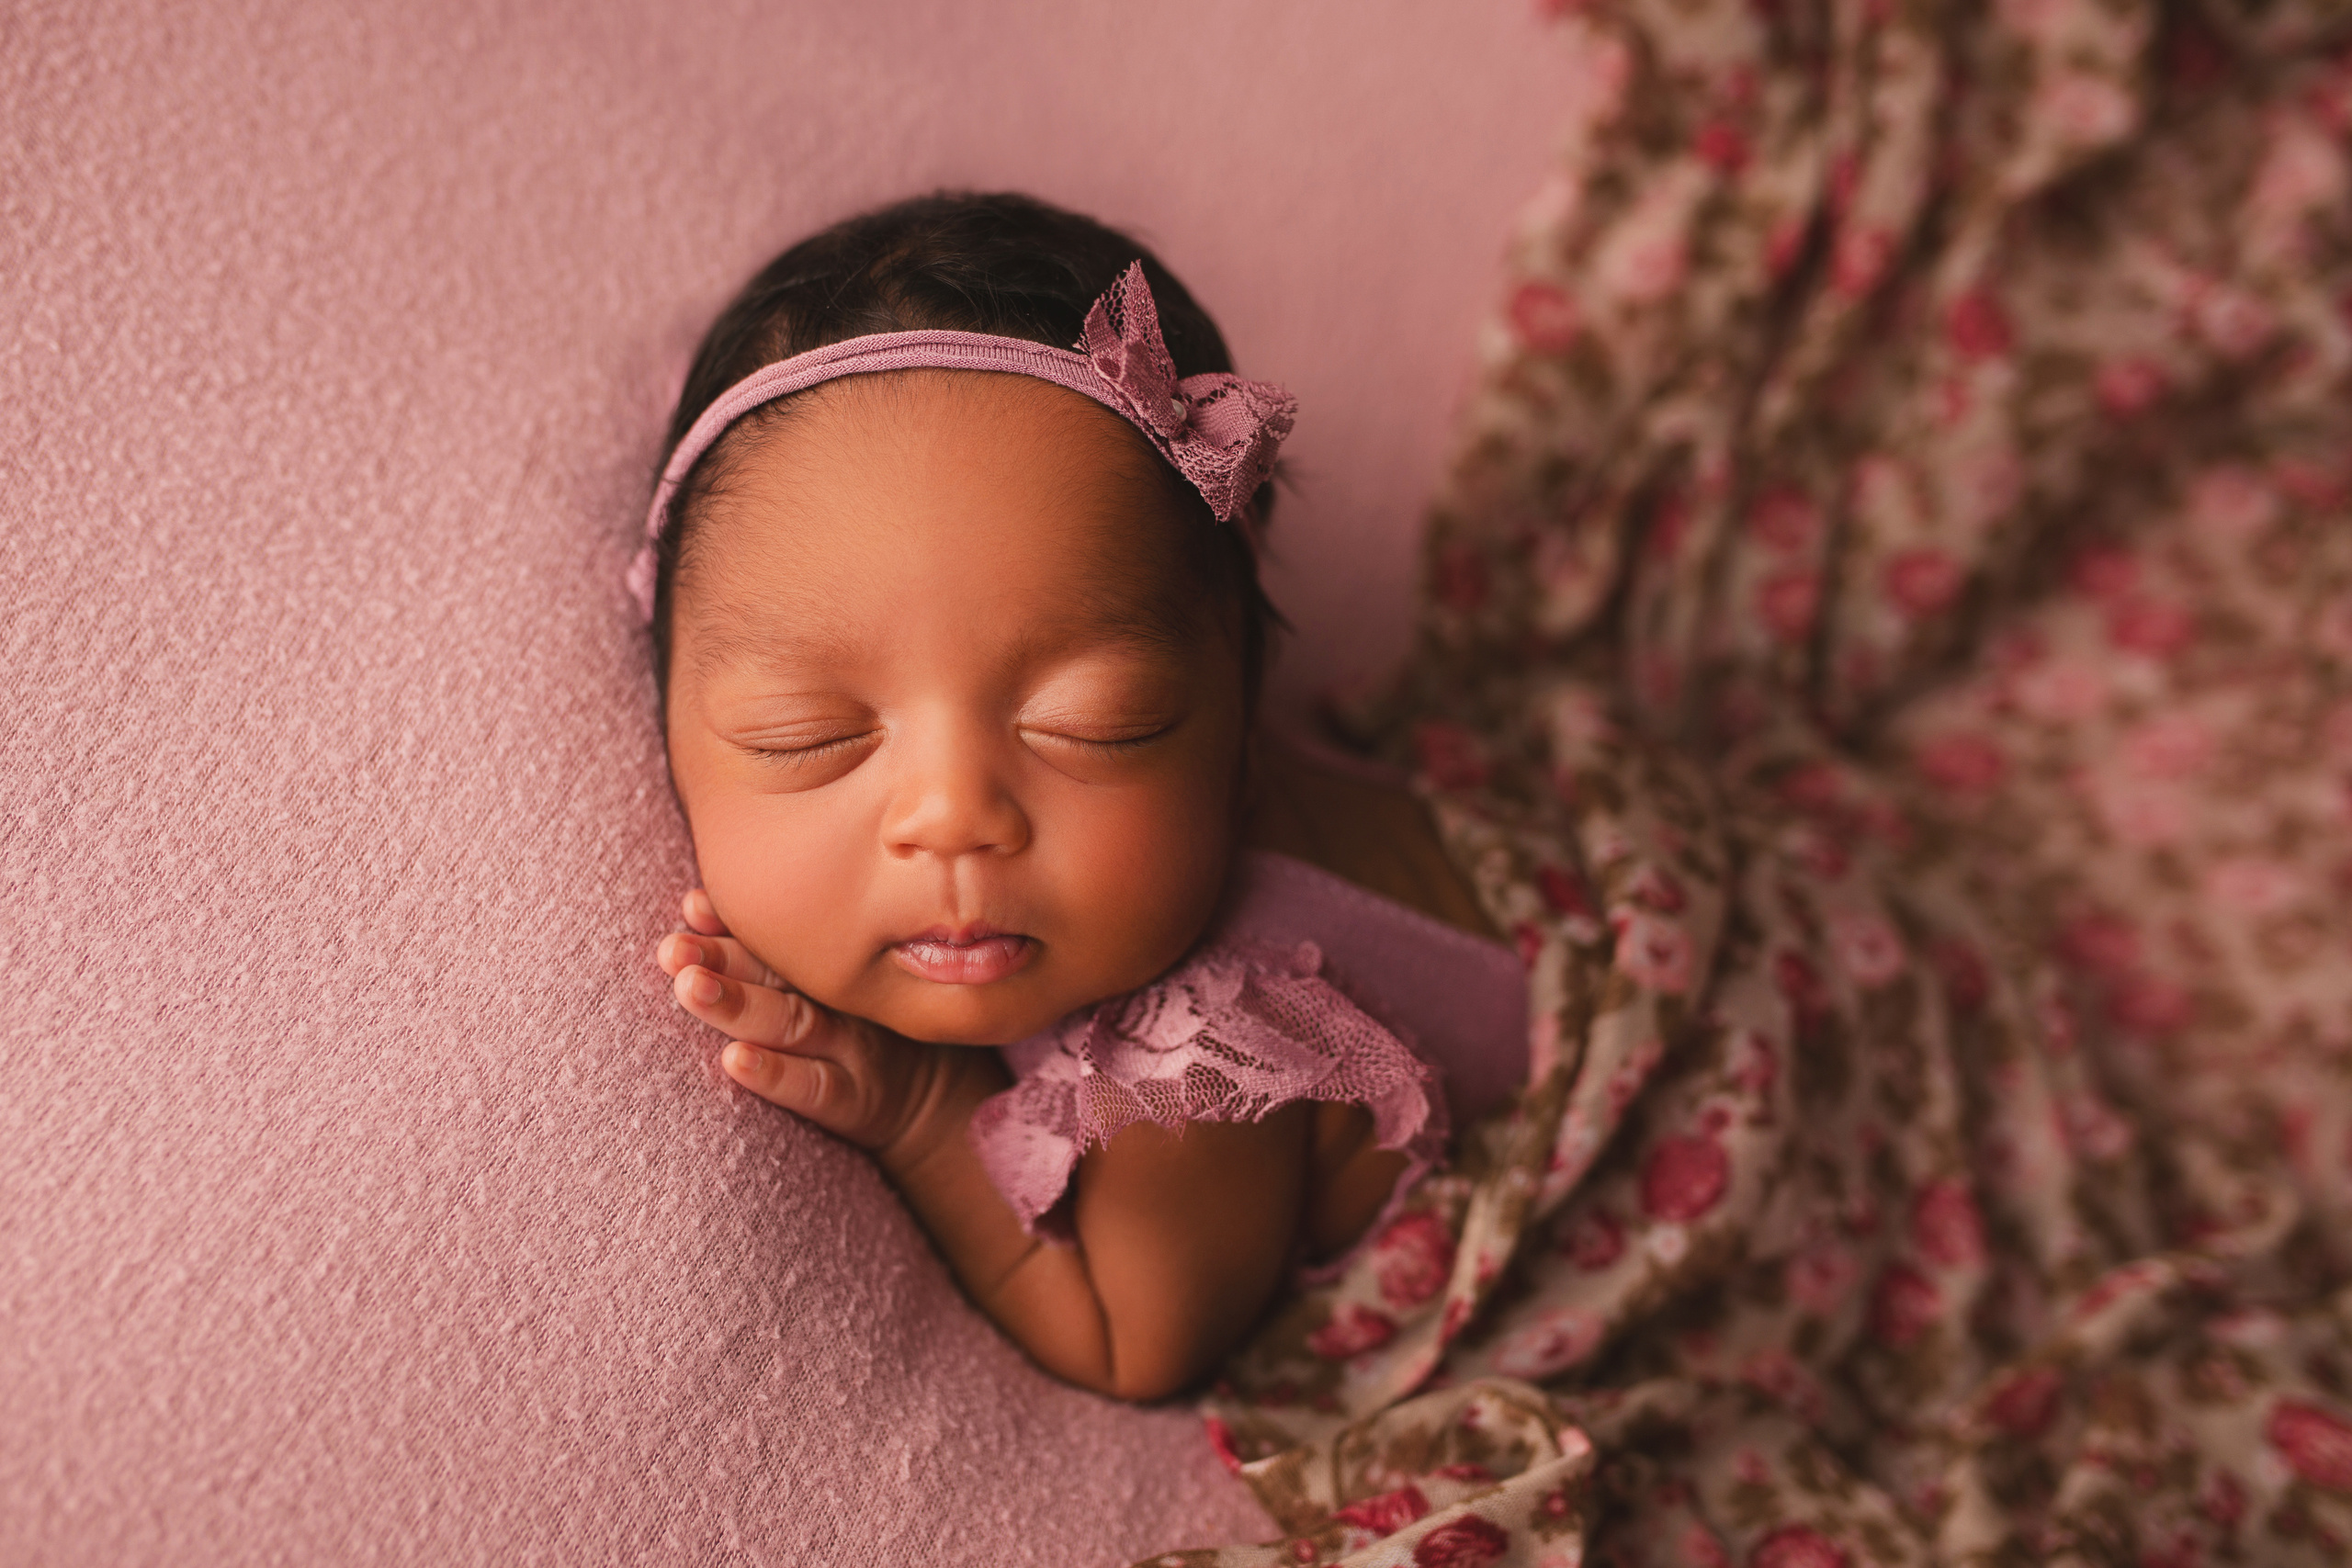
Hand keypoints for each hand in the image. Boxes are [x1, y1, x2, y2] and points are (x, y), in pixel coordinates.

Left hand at [656, 889, 965, 1153]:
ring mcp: (849, 1046)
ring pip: (789, 1021)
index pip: (776, 939)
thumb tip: (690, 902)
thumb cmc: (859, 1032)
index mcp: (827, 967)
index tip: (691, 907)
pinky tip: (734, 1062)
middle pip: (776, 974)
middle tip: (674, 950)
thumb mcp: (830, 983)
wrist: (932, 1099)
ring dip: (737, 1005)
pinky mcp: (853, 1098)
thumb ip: (768, 950)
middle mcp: (838, 999)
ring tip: (689, 987)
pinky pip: (811, 1085)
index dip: (732, 923)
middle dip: (723, 959)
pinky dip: (773, 1073)